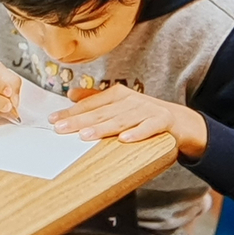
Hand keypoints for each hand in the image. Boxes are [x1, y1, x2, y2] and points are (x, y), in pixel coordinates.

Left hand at [49, 84, 207, 157]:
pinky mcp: (162, 122)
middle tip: (61, 129)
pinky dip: (137, 133)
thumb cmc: (142, 114)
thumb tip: (71, 94)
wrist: (180, 120)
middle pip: (101, 112)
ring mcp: (146, 110)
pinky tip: (124, 140)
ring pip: (121, 120)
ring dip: (102, 128)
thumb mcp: (119, 104)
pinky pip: (148, 128)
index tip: (53, 120)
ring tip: (85, 136)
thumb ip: (95, 99)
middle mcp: (130, 100)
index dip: (71, 112)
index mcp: (118, 95)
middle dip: (79, 121)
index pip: (90, 104)